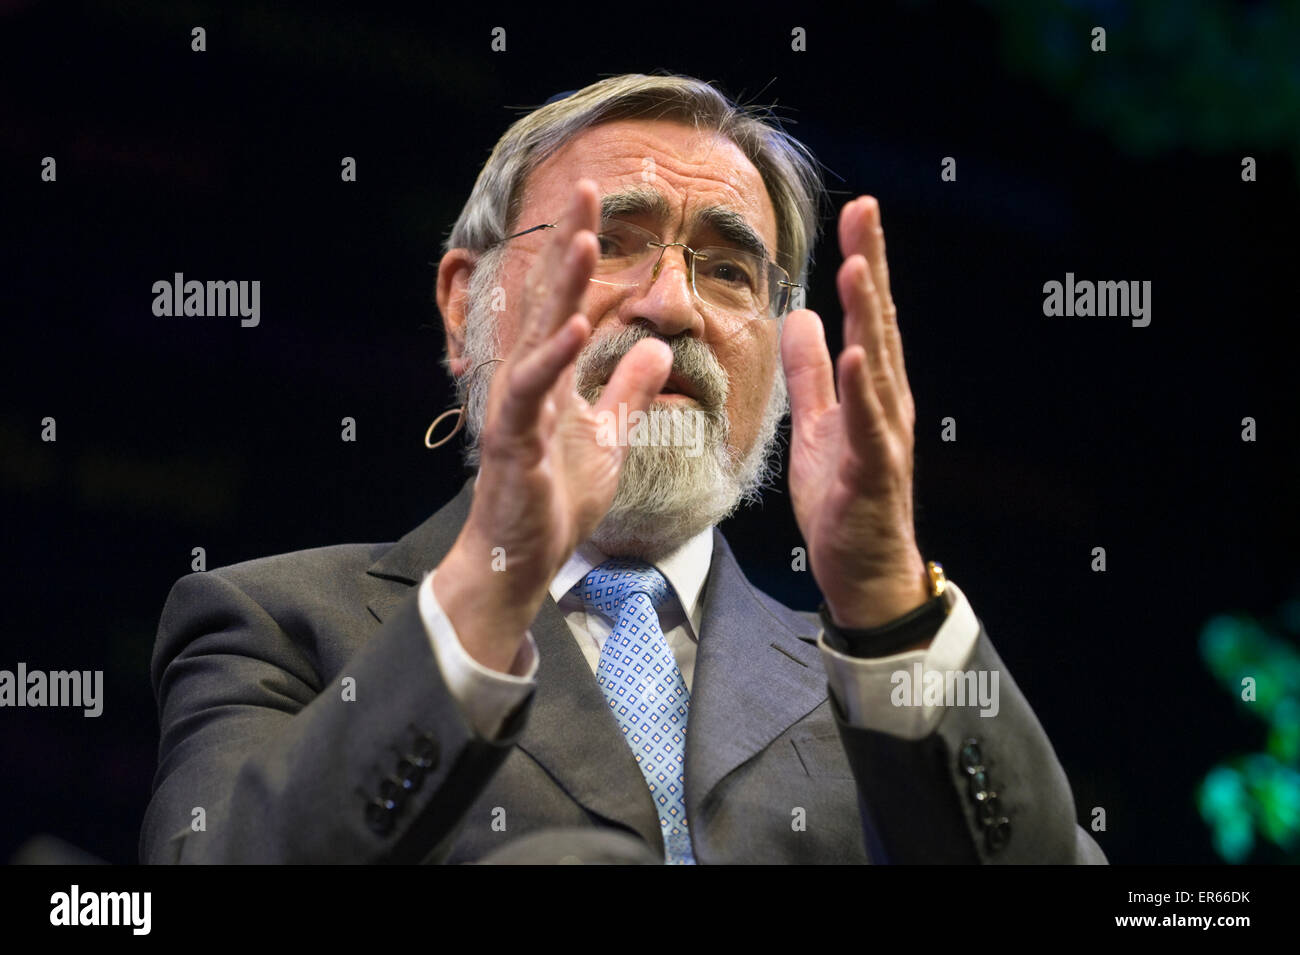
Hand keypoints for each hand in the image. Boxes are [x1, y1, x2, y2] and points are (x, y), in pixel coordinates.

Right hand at [435, 180, 671, 670]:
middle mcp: (529, 378)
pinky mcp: (514, 437)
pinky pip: (534, 391)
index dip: (584, 250)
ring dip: (562, 285)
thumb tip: (658, 347)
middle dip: (570, 241)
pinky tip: (575, 328)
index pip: (568, 299)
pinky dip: (554, 358)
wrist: (523, 557)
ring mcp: (518, 405)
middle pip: (550, 297)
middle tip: (589, 187)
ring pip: (539, 332)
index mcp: (551, 374)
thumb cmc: (556, 497)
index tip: (605, 202)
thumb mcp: (608, 435)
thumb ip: (626, 389)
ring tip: (585, 237)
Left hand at [780, 196, 928, 630]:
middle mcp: (886, 402)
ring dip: (870, 316)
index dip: (863, 261)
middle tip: (866, 210)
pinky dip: (864, 389)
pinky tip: (860, 355)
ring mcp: (884, 435)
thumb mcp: (815, 424)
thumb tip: (801, 317)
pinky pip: (869, 425)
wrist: (862, 570)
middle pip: (879, 324)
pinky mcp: (874, 471)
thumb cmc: (842, 498)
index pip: (867, 314)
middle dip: (871, 266)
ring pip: (878, 365)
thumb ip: (811, 372)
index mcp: (871, 388)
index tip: (857, 211)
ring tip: (858, 267)